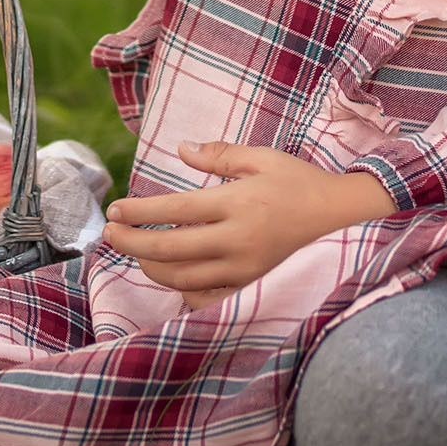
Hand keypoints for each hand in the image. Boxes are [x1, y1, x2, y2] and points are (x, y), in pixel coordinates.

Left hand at [104, 141, 393, 307]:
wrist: (336, 215)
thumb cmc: (296, 180)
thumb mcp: (260, 158)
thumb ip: (218, 155)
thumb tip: (181, 149)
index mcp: (237, 205)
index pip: (175, 212)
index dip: (140, 212)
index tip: (115, 209)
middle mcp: (238, 241)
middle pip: (171, 250)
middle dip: (133, 243)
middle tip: (110, 232)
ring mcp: (244, 269)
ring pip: (183, 279)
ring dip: (151, 267)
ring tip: (135, 251)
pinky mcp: (250, 284)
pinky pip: (207, 296)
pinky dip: (182, 290)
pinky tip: (170, 275)